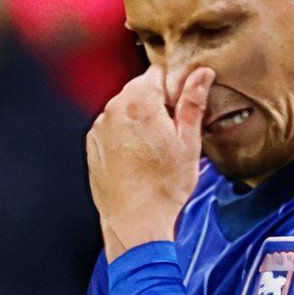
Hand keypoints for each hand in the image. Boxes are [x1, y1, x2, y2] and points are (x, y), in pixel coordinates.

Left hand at [86, 65, 209, 257]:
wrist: (135, 222)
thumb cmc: (165, 186)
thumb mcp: (188, 142)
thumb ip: (193, 103)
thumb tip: (201, 73)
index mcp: (140, 103)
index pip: (157, 72)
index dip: (173, 88)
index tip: (180, 110)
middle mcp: (114, 109)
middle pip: (139, 89)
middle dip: (155, 103)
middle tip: (169, 134)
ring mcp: (100, 127)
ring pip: (124, 108)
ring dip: (138, 119)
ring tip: (152, 150)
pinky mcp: (92, 143)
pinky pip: (112, 127)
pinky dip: (124, 135)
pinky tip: (137, 158)